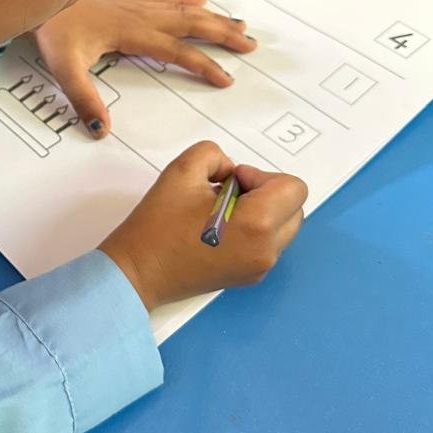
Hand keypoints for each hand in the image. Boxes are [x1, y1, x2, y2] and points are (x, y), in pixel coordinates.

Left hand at [32, 0, 254, 137]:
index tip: (226, 78)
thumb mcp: (64, 70)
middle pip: (190, 24)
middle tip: (251, 44)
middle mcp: (139, 16)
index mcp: (130, 34)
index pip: (176, 51)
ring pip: (183, 8)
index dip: (203, 64)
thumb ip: (83, 100)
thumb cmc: (52, 34)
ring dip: (213, 17)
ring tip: (240, 23)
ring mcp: (134, 4)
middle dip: (223, 35)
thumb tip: (101, 130)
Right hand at [100, 142, 306, 309]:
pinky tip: (218, 232)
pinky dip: (254, 231)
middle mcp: (267, 250)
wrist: (139, 272)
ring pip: (283, 226)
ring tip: (221, 214)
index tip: (229, 183)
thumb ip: (215, 155)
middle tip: (225, 195)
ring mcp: (260, 267)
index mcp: (258, 224)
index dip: (261, 176)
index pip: (293, 188)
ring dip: (262, 212)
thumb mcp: (182, 170)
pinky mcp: (250, 277)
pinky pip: (268, 244)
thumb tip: (232, 174)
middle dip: (266, 193)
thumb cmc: (158, 223)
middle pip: (293, 207)